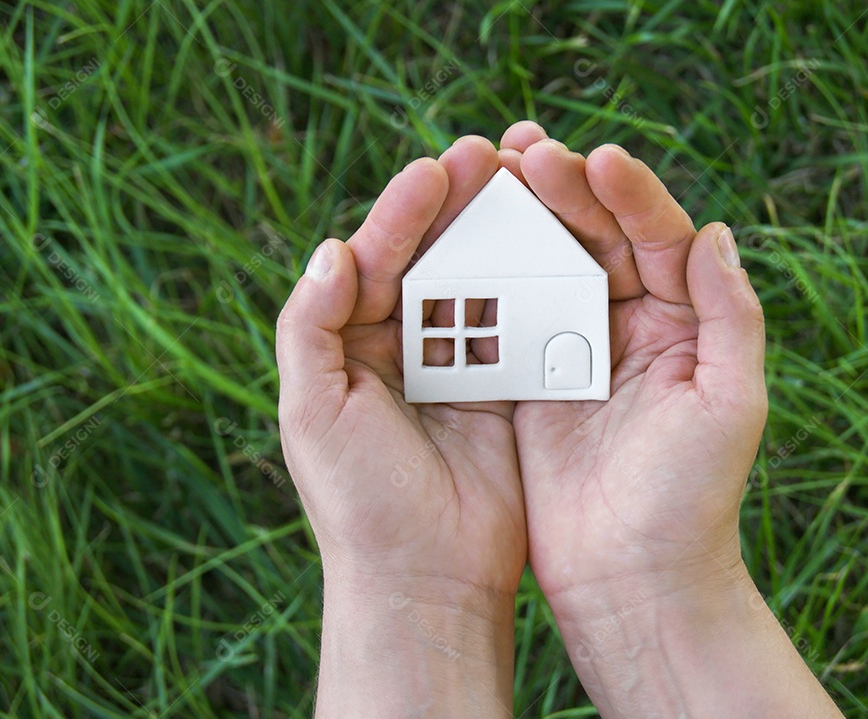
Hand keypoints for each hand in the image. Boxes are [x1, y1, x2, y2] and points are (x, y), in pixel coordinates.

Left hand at [276, 136, 523, 716]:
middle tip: (491, 154)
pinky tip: (559, 248)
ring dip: (503, 235)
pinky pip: (521, 327)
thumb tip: (329, 249)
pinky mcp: (505, 391)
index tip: (436, 169)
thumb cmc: (359, 502)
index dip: (402, 213)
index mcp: (351, 345)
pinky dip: (537, 287)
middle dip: (458, 206)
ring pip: (481, 282)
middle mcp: (404, 348)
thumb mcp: (312, 413)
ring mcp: (458, 367)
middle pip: (432, 258)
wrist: (426, 580)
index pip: (376, 260)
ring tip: (530, 185)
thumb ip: (308, 328)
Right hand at [501, 122, 765, 612]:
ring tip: (487, 177)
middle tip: (523, 152)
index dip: (629, 194)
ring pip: (547, 265)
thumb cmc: (693, 500)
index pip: (658, 237)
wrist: (634, 581)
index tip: (595, 159)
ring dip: (519, 220)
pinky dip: (486, 277)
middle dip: (563, 191)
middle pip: (596, 238)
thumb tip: (715, 231)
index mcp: (683, 324)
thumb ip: (731, 318)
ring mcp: (575, 351)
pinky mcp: (530, 381)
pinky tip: (457, 244)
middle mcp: (630, 327)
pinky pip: (508, 315)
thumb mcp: (731, 405)